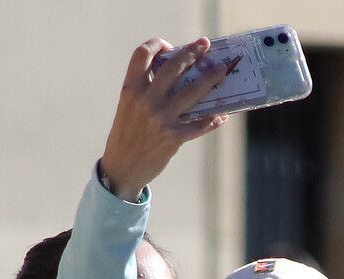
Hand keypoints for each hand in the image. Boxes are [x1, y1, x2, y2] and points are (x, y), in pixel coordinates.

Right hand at [99, 37, 232, 199]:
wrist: (121, 169)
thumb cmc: (127, 134)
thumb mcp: (128, 107)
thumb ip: (145, 90)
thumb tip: (177, 75)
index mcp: (130, 89)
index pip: (142, 54)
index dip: (156, 44)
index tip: (168, 46)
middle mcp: (145, 100)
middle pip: (173, 66)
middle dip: (192, 51)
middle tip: (205, 45)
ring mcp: (161, 118)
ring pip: (193, 91)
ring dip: (211, 78)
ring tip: (222, 70)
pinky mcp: (174, 137)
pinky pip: (200, 124)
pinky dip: (213, 119)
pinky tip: (222, 115)